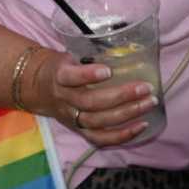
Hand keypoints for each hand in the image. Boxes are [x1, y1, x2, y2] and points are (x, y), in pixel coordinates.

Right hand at [35, 51, 158, 146]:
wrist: (39, 88)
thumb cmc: (64, 67)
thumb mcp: (70, 56)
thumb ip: (91, 56)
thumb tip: (127, 50)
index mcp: (60, 76)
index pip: (71, 77)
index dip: (88, 75)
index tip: (108, 70)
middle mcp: (65, 100)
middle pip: (91, 102)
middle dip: (121, 96)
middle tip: (146, 87)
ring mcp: (72, 118)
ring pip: (98, 121)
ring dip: (127, 114)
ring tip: (149, 103)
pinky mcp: (79, 130)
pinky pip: (100, 138)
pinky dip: (122, 135)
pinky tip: (142, 126)